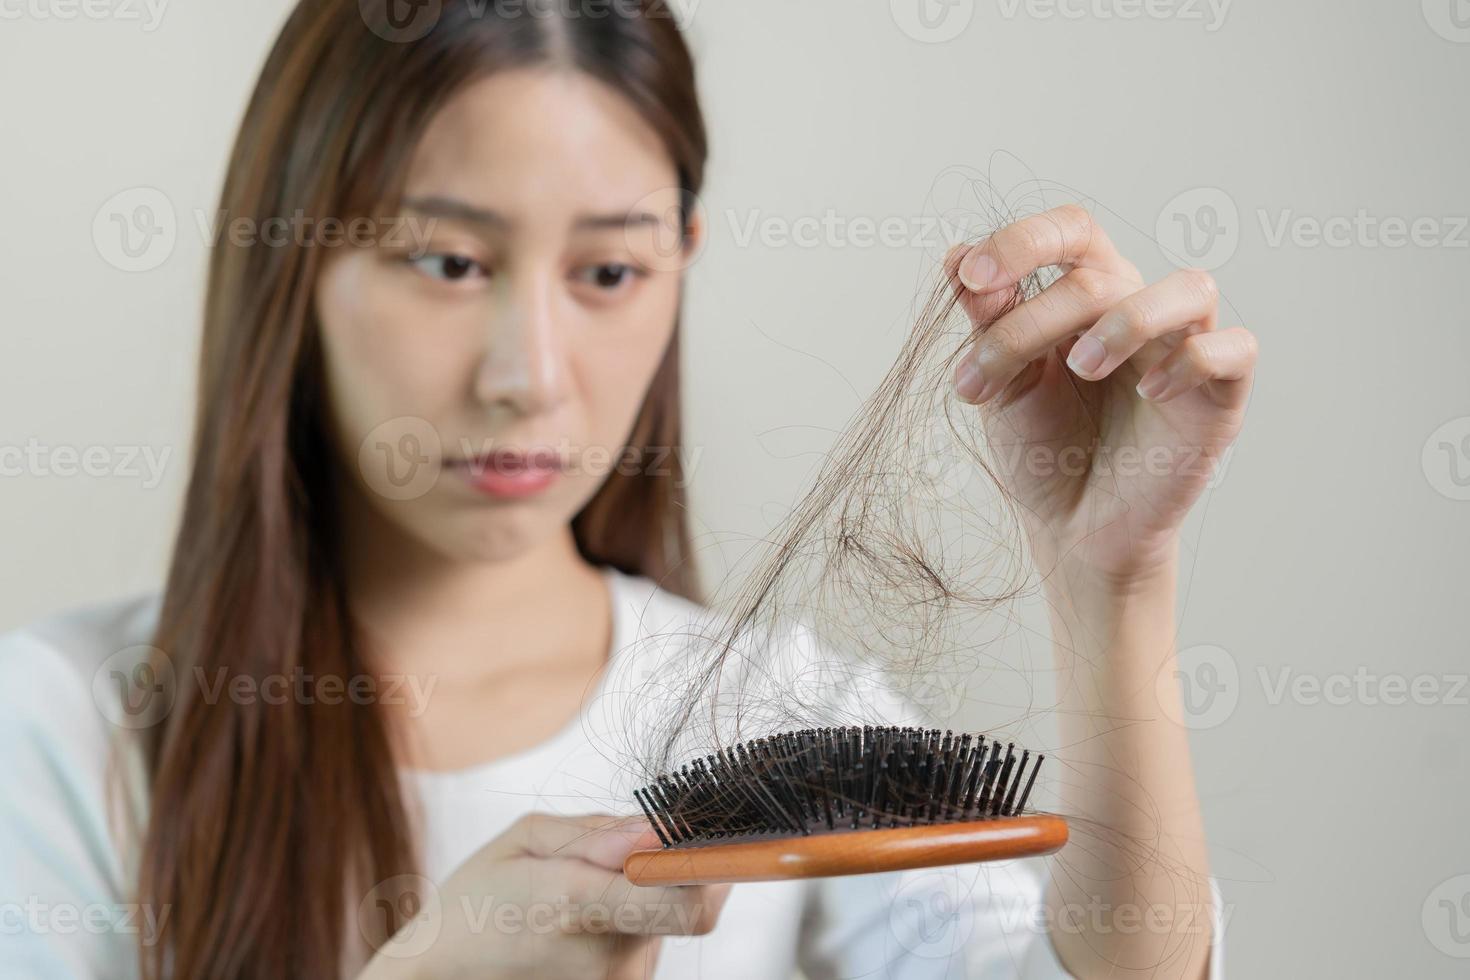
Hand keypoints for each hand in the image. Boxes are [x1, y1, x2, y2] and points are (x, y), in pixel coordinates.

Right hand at [359, 813, 729, 979]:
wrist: (441, 976)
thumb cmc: (476, 900)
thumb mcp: (523, 841)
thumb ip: (596, 833)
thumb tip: (657, 827)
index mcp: (576, 905)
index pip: (685, 900)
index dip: (714, 863)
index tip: (715, 832)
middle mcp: (606, 954)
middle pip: (691, 903)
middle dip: (678, 865)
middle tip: (637, 846)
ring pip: (671, 919)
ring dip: (651, 894)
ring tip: (589, 891)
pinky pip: (652, 940)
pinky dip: (637, 919)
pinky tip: (588, 918)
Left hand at [946, 205, 1257, 582]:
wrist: (1071, 530)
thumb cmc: (1042, 451)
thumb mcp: (1000, 385)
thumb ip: (987, 323)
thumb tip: (955, 255)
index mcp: (1086, 297)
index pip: (1071, 233)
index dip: (1024, 240)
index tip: (972, 275)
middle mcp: (1140, 309)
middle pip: (1099, 275)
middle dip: (1028, 324)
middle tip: (978, 379)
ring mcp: (1184, 349)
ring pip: (1189, 289)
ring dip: (1126, 321)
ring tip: (1079, 368)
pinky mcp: (1220, 398)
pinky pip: (1233, 349)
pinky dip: (1191, 362)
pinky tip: (1149, 392)